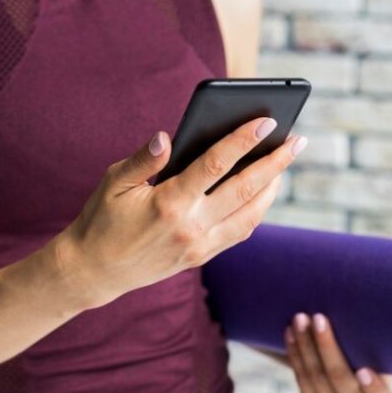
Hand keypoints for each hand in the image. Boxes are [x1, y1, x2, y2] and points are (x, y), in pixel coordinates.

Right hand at [60, 117, 305, 307]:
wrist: (94, 271)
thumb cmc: (102, 219)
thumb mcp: (114, 182)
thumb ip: (144, 160)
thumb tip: (168, 136)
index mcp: (168, 204)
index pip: (215, 165)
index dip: (243, 141)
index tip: (266, 121)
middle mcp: (190, 227)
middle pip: (245, 190)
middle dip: (275, 163)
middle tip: (297, 140)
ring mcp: (199, 246)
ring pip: (250, 216)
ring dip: (272, 188)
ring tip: (285, 164)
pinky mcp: (200, 258)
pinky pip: (239, 233)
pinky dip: (256, 211)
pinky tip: (264, 191)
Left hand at [284, 311, 391, 392]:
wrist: (346, 364)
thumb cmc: (365, 348)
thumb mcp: (373, 347)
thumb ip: (371, 339)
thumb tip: (373, 302)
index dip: (371, 386)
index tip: (363, 370)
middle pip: (339, 377)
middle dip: (326, 346)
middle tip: (318, 317)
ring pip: (314, 376)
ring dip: (304, 344)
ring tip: (299, 319)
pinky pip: (300, 378)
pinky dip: (294, 353)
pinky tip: (289, 332)